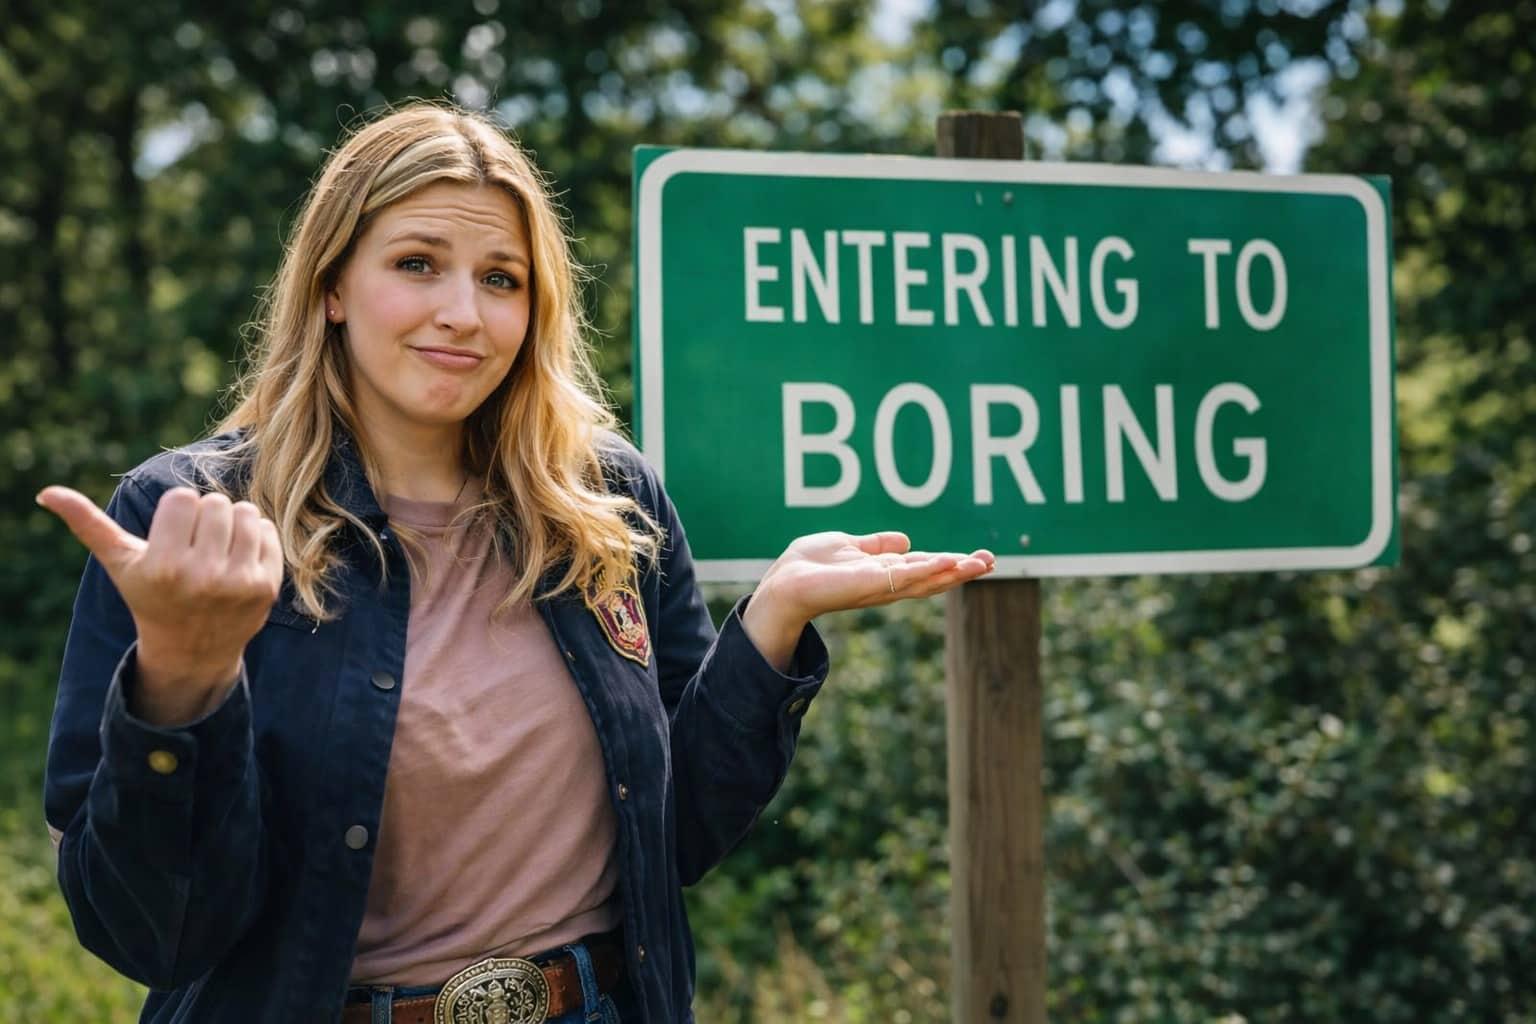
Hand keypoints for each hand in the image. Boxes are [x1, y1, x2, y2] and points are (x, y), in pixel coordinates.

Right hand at [38, 485, 283, 724]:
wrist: (192, 650)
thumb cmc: (151, 595)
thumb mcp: (121, 563)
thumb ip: (88, 525)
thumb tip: (48, 493)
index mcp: (163, 566)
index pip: (182, 498)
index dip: (176, 512)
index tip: (171, 536)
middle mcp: (202, 575)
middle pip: (215, 502)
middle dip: (204, 517)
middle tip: (195, 544)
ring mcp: (239, 583)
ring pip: (245, 512)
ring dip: (232, 522)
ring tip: (217, 547)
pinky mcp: (266, 587)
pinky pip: (267, 531)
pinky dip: (255, 536)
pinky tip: (238, 558)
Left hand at [742, 531, 994, 670]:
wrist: (783, 584)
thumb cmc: (807, 567)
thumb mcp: (847, 546)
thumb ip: (875, 545)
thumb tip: (906, 539)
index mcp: (885, 572)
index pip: (925, 567)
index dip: (951, 562)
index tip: (980, 557)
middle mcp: (888, 582)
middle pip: (934, 576)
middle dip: (963, 569)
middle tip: (993, 561)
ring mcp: (882, 585)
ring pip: (927, 579)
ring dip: (955, 571)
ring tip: (983, 563)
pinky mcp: (871, 584)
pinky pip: (906, 577)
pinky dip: (929, 569)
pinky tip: (950, 562)